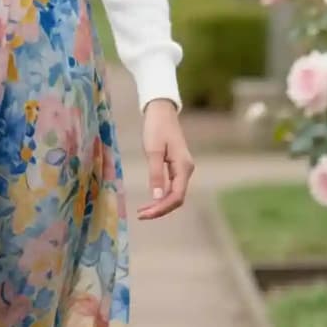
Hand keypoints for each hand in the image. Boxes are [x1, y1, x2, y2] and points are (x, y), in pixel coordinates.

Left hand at [136, 99, 194, 219]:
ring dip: (160, 204)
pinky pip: (172, 186)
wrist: (161, 111)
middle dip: (160, 209)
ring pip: (174, 194)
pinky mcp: (177, 166)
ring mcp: (182, 168)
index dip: (161, 208)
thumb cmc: (156, 127)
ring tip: (142, 210)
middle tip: (140, 215)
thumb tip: (157, 197)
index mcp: (183, 167)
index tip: (144, 214)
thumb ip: (156, 174)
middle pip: (176, 198)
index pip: (176, 196)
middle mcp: (186, 170)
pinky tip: (150, 200)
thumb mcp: (153, 151)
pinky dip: (161, 195)